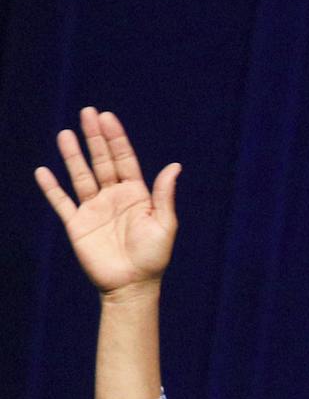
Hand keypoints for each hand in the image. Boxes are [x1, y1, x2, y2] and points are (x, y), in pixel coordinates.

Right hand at [35, 107, 180, 294]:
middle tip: (87, 113)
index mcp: (136, 196)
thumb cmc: (153, 257)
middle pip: (101, 161)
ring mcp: (94, 209)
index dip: (116, 139)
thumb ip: (163, 195)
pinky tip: (43, 171)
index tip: (107, 117)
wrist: (132, 286)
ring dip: (72, 155)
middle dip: (94, 137)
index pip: (124, 160)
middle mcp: (114, 198)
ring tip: (65, 133)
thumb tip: (175, 166)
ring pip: (80, 176)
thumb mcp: (164, 224)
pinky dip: (52, 188)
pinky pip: (61, 202)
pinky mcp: (77, 224)